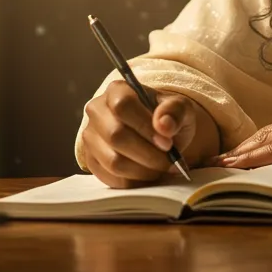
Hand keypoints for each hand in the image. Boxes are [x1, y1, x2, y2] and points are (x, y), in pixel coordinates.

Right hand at [81, 81, 200, 188]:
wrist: (160, 134)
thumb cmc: (168, 117)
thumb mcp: (180, 108)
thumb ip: (175, 111)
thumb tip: (164, 125)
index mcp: (117, 90)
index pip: (122, 106)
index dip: (145, 127)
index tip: (168, 143)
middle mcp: (97, 110)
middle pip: (116, 136)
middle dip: (148, 154)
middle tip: (169, 161)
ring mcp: (90, 137)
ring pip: (113, 161)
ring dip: (143, 170)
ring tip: (162, 168)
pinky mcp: (92, 161)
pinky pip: (110, 178)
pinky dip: (134, 181)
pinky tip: (150, 175)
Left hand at [206, 105, 271, 176]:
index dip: (261, 140)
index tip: (244, 149)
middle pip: (268, 132)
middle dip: (243, 146)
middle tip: (220, 157)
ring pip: (264, 141)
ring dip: (239, 153)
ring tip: (218, 163)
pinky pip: (271, 153)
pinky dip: (249, 159)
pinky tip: (233, 166)